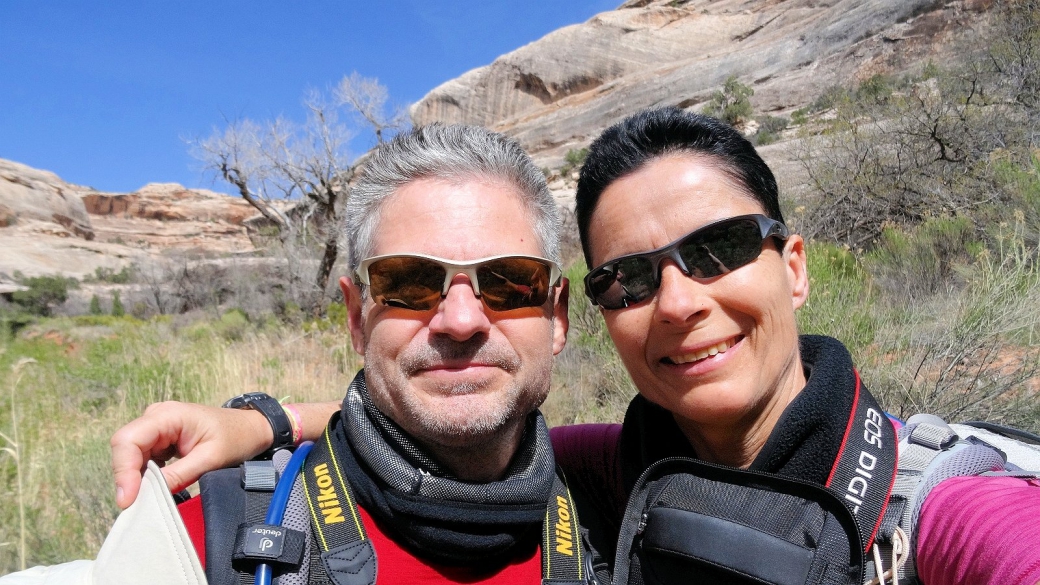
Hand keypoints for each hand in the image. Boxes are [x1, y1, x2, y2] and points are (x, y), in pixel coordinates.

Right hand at [110, 401, 271, 508]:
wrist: (251, 429)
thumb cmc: (237, 437)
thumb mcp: (211, 458)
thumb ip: (180, 475)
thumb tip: (149, 494)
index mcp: (168, 415)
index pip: (129, 440)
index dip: (123, 470)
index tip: (128, 499)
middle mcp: (157, 416)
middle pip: (125, 447)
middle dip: (127, 477)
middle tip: (134, 504)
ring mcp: (157, 427)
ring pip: (131, 455)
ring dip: (135, 477)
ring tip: (146, 498)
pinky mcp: (161, 439)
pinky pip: (143, 458)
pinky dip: (144, 475)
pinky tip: (154, 488)